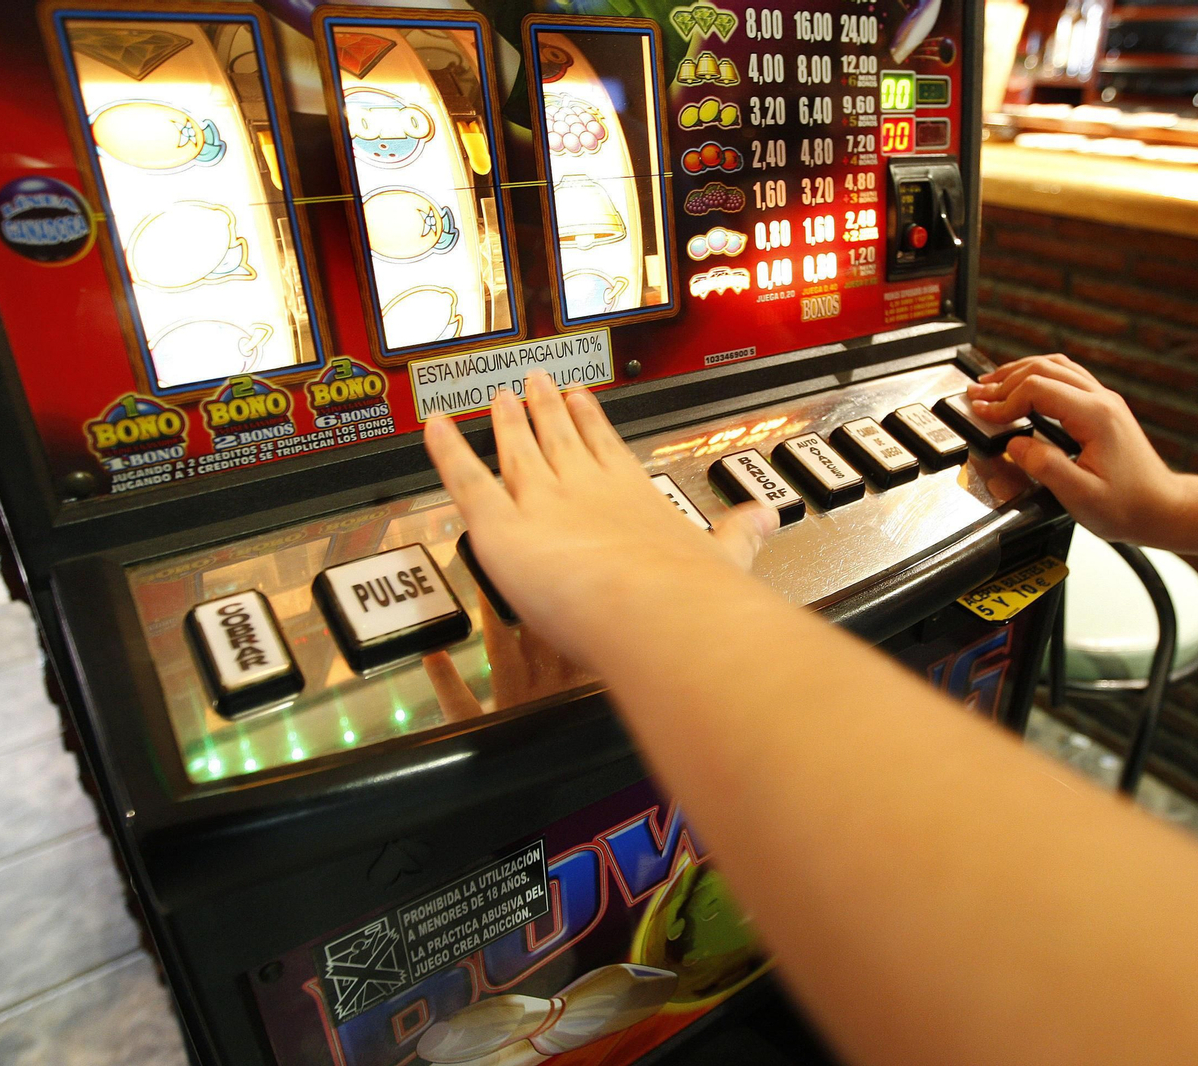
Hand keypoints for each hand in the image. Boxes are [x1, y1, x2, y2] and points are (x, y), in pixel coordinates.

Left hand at [424, 373, 777, 671]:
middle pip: (558, 438)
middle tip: (535, 381)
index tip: (583, 398)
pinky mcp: (500, 526)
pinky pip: (464, 481)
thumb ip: (737, 535)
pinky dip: (445, 452)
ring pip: (515, 451)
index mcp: (633, 494)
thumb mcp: (725, 556)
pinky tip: (431, 428)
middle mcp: (584, 488)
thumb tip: (765, 518)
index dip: (591, 423)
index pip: (606, 448)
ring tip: (497, 397)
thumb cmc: (691, 595)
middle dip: (545, 409)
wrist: (660, 613)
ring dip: (504, 422)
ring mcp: (540, 501)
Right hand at [967, 354, 1185, 543]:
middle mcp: (1101, 401)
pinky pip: (1067, 378)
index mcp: (1095, 416)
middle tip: (976, 394)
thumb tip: (1016, 445)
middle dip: (1005, 380)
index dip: (1004, 400)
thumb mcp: (1082, 495)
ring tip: (993, 385)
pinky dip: (1039, 378)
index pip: (1037, 389)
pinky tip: (1024, 388)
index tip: (982, 413)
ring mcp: (1104, 402)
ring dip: (1021, 372)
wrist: (1162, 508)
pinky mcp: (1104, 410)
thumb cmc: (1128, 506)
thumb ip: (1046, 467)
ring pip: (1057, 367)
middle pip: (1044, 369)